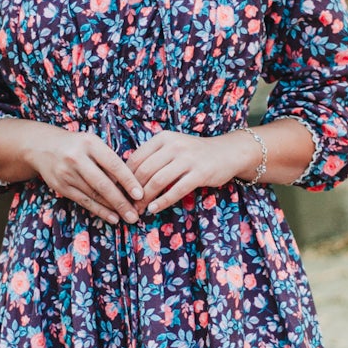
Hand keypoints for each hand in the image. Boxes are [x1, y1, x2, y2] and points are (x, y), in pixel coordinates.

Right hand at [29, 125, 145, 224]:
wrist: (41, 146)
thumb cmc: (76, 145)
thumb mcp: (92, 144)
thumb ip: (109, 159)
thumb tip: (131, 183)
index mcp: (90, 143)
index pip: (114, 164)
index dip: (128, 181)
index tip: (140, 194)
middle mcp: (77, 158)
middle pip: (103, 184)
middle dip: (121, 201)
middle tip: (135, 214)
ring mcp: (67, 173)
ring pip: (94, 195)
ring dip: (112, 209)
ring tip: (127, 217)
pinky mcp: (61, 186)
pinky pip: (84, 201)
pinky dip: (99, 210)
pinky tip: (112, 217)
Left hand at [126, 130, 255, 214]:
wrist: (227, 152)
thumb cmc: (194, 153)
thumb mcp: (173, 146)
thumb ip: (153, 157)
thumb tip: (126, 177)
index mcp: (163, 138)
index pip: (136, 158)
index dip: (124, 177)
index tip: (119, 191)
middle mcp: (174, 145)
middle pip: (145, 171)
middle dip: (133, 191)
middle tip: (127, 204)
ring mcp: (188, 159)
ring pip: (158, 181)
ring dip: (145, 198)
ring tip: (139, 209)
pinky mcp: (200, 173)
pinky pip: (176, 190)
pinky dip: (162, 202)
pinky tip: (154, 209)